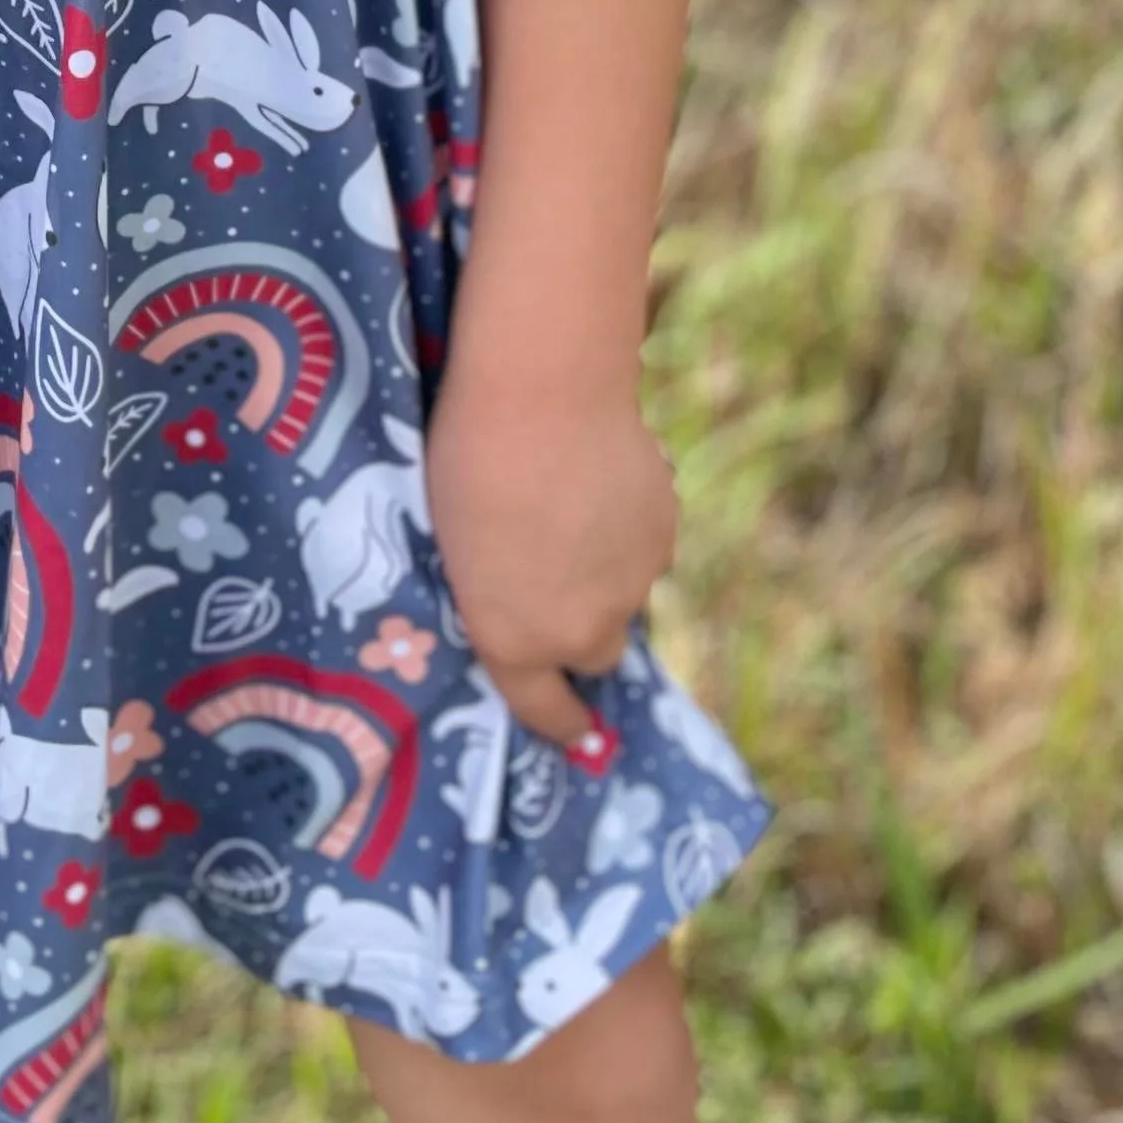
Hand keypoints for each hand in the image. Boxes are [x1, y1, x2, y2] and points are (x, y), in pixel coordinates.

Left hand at [424, 344, 679, 749]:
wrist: (543, 392)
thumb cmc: (467, 459)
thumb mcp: (457, 545)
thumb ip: (497, 594)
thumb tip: (526, 595)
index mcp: (514, 641)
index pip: (544, 711)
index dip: (561, 723)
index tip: (576, 730)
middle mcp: (581, 631)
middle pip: (595, 652)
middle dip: (582, 627)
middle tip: (557, 573)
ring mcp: (632, 585)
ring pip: (624, 594)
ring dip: (605, 569)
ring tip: (573, 505)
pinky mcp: (665, 537)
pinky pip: (646, 547)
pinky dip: (629, 527)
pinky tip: (602, 477)